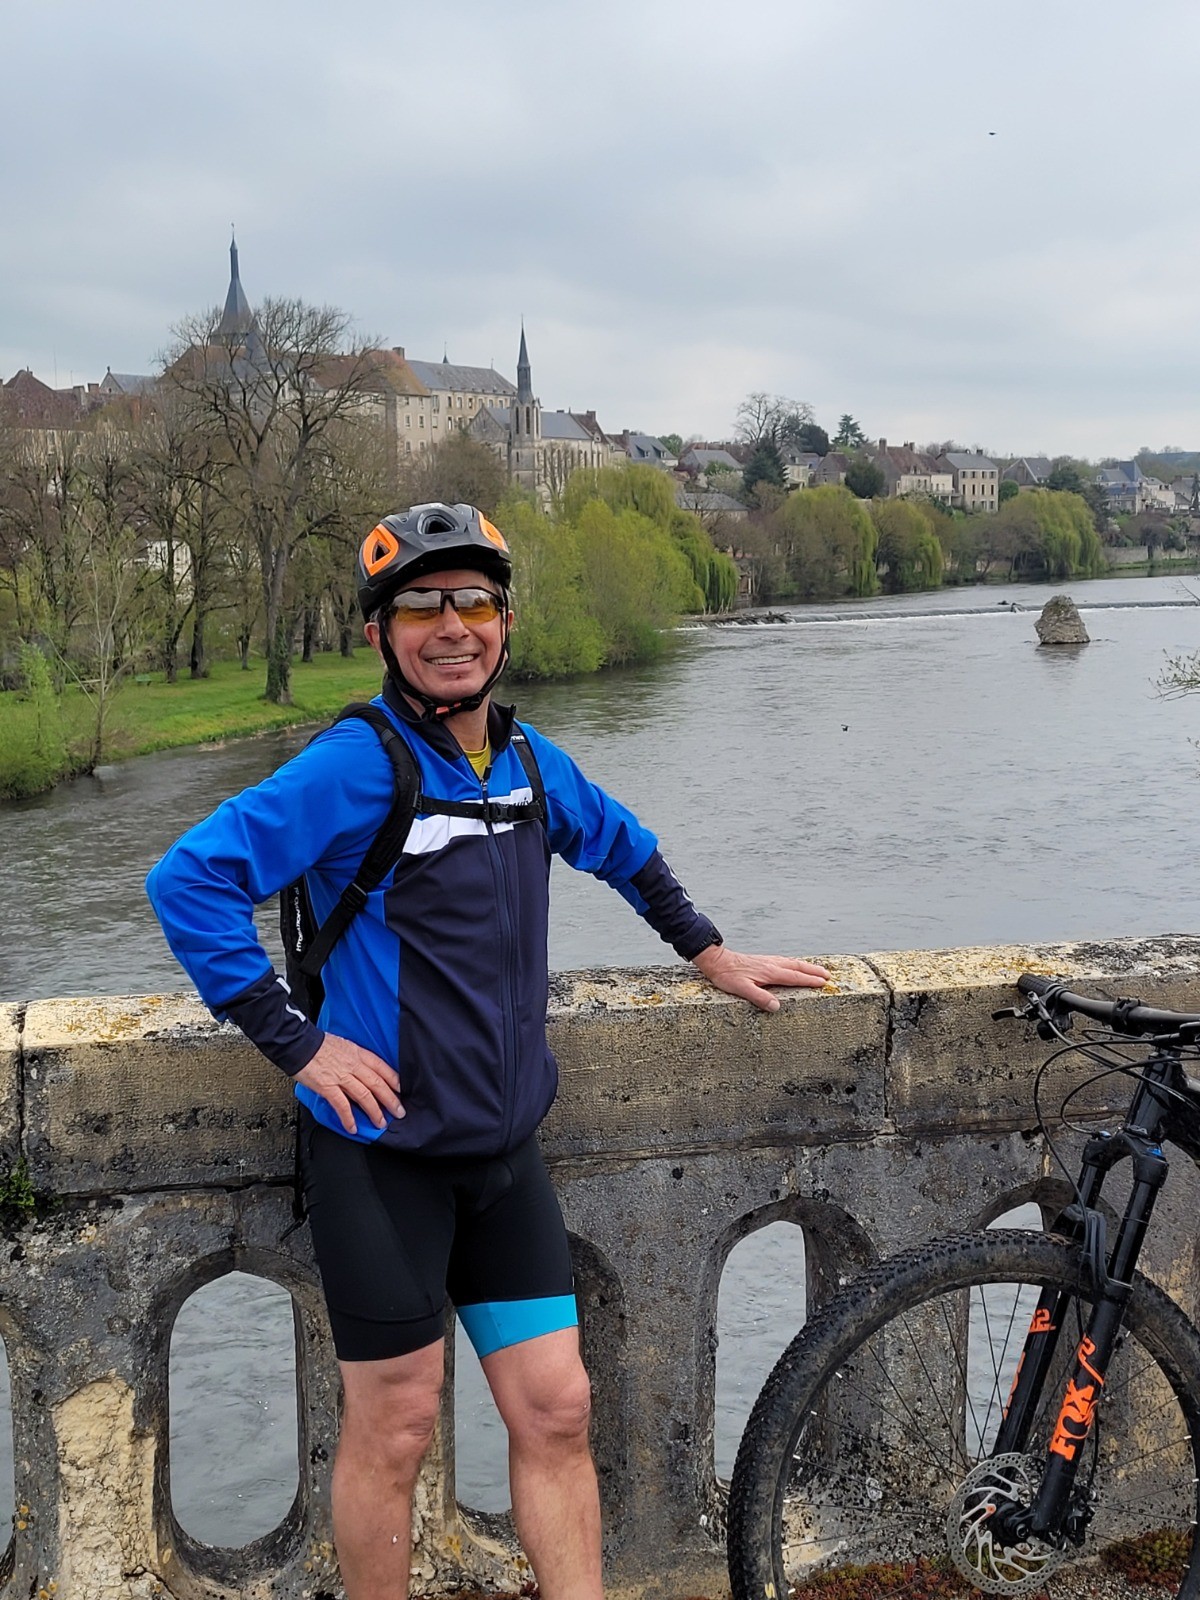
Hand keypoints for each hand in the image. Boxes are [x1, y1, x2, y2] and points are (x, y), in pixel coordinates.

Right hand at [295, 1034, 403, 1134]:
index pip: (382, 1067)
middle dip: (391, 1100)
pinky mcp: (327, 1086)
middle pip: (377, 1084)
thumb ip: (354, 1057)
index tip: (402, 1090)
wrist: (298, 1043)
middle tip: (399, 1112)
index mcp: (357, 1053)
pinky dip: (349, 1118)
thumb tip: (361, 1069)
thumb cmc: (317, 1044)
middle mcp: (352, 1065)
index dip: (394, 1080)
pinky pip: (342, 1105)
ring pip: (364, 1096)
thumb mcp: (343, 1044)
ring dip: (375, 1111)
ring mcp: (340, 1076)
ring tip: (381, 1123)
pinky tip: (353, 1127)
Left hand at [691, 945, 830, 1012]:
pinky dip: (795, 963)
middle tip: (828, 975)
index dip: (810, 980)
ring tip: (817, 970)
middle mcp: (772, 965)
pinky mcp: (763, 960)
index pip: (795, 977)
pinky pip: (785, 961)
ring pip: (792, 963)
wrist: (717, 961)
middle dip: (814, 971)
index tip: (824, 983)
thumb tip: (776, 1006)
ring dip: (806, 966)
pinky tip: (794, 965)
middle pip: (798, 967)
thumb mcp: (742, 989)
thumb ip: (760, 997)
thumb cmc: (728, 976)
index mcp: (770, 972)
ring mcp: (768, 961)